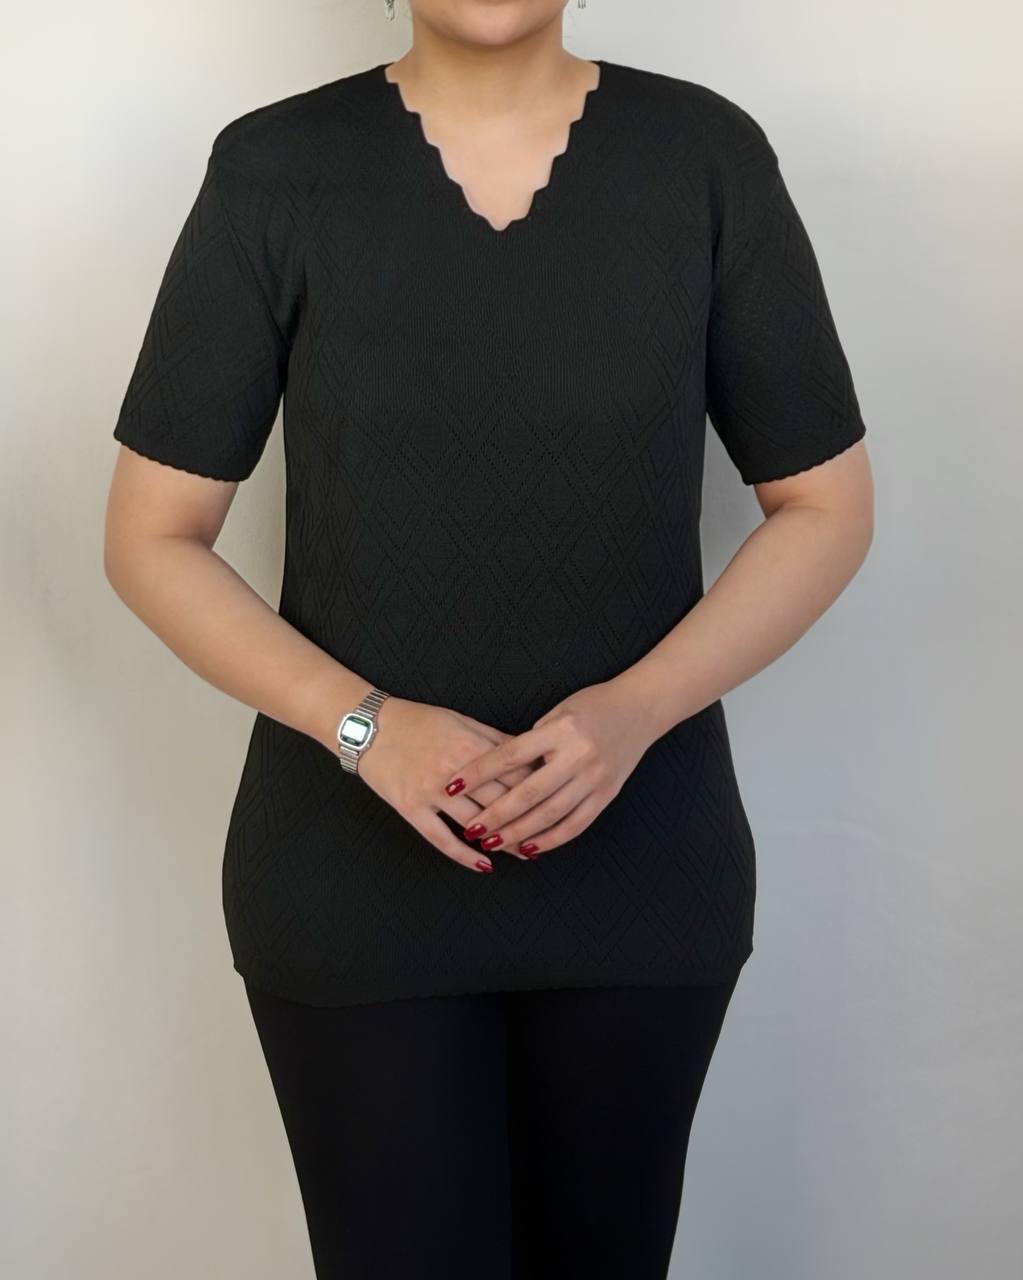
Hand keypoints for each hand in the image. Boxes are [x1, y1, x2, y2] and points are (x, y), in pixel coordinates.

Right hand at [355, 696, 540, 871]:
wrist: (369, 726)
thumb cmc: (418, 721)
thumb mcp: (461, 721)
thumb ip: (495, 740)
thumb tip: (529, 755)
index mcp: (471, 746)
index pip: (514, 774)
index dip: (538, 790)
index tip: (555, 803)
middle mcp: (454, 771)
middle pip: (500, 801)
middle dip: (526, 820)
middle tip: (547, 834)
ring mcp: (430, 792)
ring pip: (475, 823)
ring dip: (501, 840)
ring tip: (522, 852)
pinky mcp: (410, 807)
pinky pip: (441, 838)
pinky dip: (465, 855)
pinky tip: (484, 865)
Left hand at [437, 679, 655, 857]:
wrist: (641, 708)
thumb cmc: (592, 706)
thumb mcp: (558, 713)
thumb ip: (531, 742)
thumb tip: (498, 772)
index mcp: (560, 730)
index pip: (510, 755)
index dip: (479, 772)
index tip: (452, 785)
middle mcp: (578, 756)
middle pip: (528, 792)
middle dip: (496, 814)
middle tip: (470, 829)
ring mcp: (595, 778)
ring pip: (550, 814)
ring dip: (518, 833)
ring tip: (492, 843)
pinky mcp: (607, 795)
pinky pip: (576, 824)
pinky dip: (551, 839)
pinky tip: (530, 849)